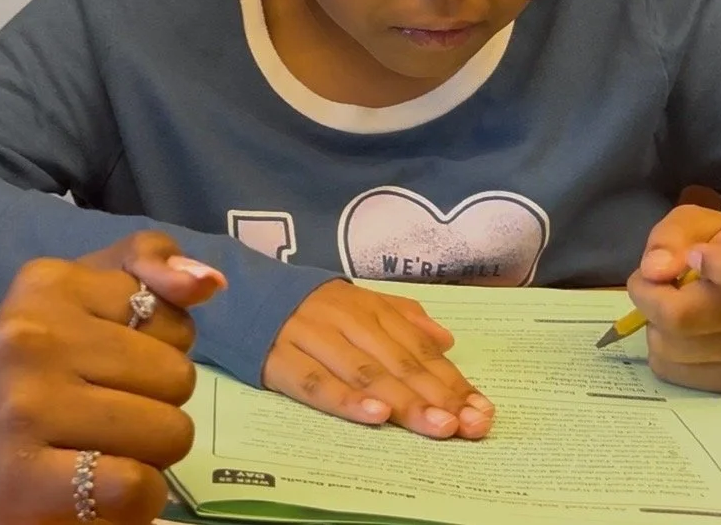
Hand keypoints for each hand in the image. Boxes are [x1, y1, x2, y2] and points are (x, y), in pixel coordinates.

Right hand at [0, 232, 223, 524]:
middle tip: (103, 411)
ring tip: (100, 447)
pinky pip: (138, 486)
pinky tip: (101, 487)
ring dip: (149, 453)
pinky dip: (138, 497)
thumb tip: (209, 282)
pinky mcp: (26, 479)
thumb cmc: (37, 371)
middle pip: (177, 377)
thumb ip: (148, 266)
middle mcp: (29, 338)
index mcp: (46, 283)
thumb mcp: (84, 297)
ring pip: (168, 432)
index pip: (174, 318)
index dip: (157, 349)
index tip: (107, 361)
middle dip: (156, 403)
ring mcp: (24, 408)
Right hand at [261, 281, 491, 439]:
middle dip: (436, 395)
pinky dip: (346, 399)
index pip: (417, 347)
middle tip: (468, 425)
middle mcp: (343, 320)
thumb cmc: (306, 309)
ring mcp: (310, 338)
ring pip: (364, 373)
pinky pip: (315, 383)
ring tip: (437, 426)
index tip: (482, 410)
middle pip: (396, 361)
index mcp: (366, 307)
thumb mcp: (356, 305)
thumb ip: (401, 319)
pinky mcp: (278, 359)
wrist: (238, 294)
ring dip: (403, 401)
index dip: (451, 380)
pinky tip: (375, 415)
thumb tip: (446, 340)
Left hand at [628, 205, 720, 392]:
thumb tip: (654, 270)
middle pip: (682, 315)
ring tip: (675, 307)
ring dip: (654, 322)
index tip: (695, 254)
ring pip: (668, 344)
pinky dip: (660, 347)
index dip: (719, 263)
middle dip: (651, 295)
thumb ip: (672, 235)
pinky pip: (668, 367)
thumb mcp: (699, 225)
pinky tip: (681, 334)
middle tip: (659, 282)